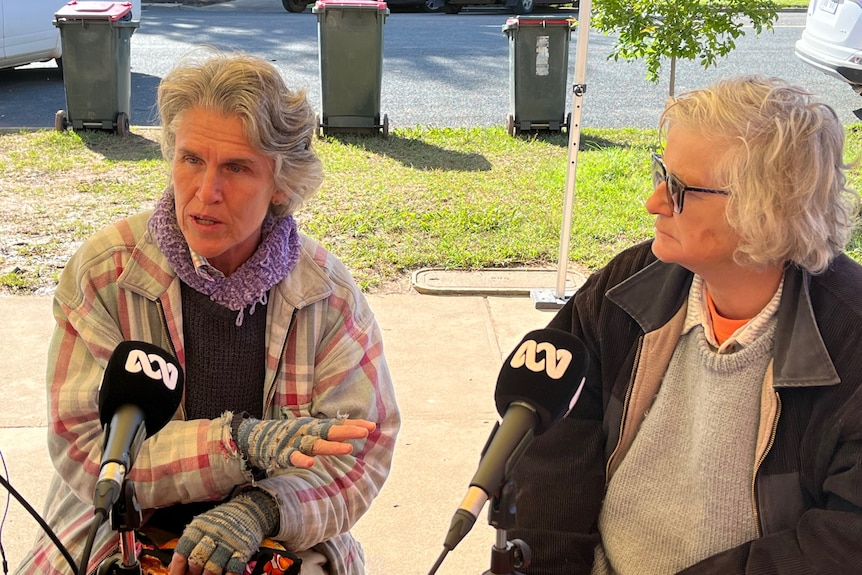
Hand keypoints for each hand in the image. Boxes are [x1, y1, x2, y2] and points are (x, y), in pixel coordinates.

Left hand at [169, 489, 277, 574]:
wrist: (250, 509)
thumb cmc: (223, 519)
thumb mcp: (203, 525)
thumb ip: (189, 544)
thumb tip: (174, 566)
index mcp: (199, 527)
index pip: (182, 551)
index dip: (176, 568)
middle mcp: (213, 534)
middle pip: (197, 561)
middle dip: (193, 574)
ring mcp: (228, 542)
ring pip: (212, 568)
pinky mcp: (243, 549)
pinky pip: (232, 569)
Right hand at [236, 416, 375, 469]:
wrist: (251, 438)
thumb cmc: (284, 436)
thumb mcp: (307, 432)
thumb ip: (325, 434)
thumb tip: (349, 436)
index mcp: (312, 427)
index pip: (337, 424)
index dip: (354, 425)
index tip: (373, 426)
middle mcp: (305, 432)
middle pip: (330, 431)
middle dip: (347, 431)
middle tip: (365, 432)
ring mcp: (293, 442)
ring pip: (315, 444)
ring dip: (332, 446)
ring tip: (348, 448)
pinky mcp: (280, 453)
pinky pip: (291, 457)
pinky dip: (300, 459)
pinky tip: (310, 463)